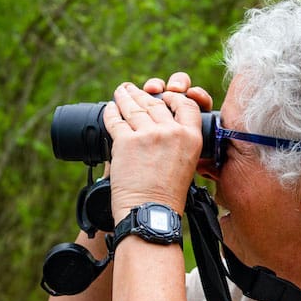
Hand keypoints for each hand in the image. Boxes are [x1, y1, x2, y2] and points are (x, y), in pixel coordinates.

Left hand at [102, 73, 211, 219]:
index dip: (173, 97)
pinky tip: (109, 107)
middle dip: (142, 94)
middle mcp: (171, 132)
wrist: (151, 211)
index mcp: (191, 137)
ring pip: (133, 107)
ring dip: (124, 96)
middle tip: (133, 89)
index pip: (185, 105)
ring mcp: (147, 135)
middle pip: (155, 103)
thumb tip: (163, 125)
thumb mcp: (187, 163)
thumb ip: (179, 141)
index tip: (164, 96)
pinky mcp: (126, 141)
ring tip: (121, 91)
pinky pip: (115, 119)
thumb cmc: (168, 195)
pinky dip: (110, 111)